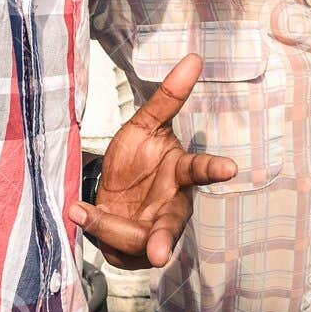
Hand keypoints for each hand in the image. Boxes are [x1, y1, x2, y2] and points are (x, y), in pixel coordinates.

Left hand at [67, 54, 236, 268]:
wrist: (110, 190)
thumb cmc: (136, 159)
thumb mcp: (144, 125)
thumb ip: (168, 97)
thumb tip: (194, 57)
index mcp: (179, 174)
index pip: (199, 170)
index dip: (213, 169)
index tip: (231, 168)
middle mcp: (171, 207)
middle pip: (171, 225)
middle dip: (164, 240)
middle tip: (158, 254)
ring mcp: (151, 233)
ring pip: (136, 241)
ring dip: (110, 228)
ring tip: (82, 211)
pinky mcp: (129, 251)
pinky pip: (113, 246)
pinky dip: (94, 226)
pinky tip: (79, 212)